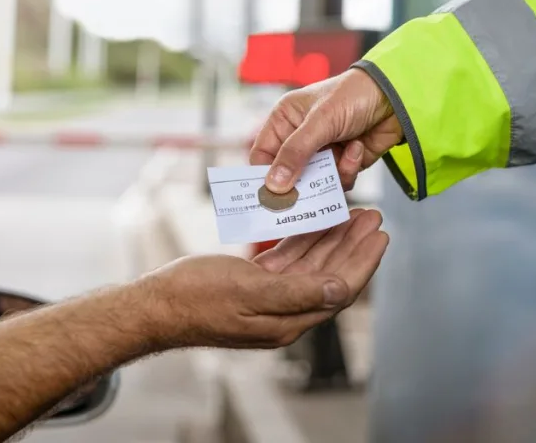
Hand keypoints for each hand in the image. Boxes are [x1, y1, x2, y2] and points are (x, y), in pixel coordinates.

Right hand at [138, 209, 387, 349]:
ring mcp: (269, 300)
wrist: (156, 306)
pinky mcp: (254, 287)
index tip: (380, 235)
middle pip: (331, 276)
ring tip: (352, 214)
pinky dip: (303, 242)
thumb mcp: (247, 291)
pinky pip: (288, 262)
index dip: (362, 261)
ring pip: (312, 267)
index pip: (339, 289)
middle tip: (372, 216)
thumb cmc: (195, 297)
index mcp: (287, 320)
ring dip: (332, 240)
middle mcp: (284, 313)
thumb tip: (340, 290)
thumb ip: (296, 293)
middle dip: (353, 246)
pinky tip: (313, 223)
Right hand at [251, 69, 402, 193]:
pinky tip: (357, 148)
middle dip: (300, 184)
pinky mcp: (343, 162)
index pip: (263, 156)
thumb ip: (295, 153)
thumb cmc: (353, 96)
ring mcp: (322, 152)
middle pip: (288, 175)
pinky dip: (348, 169)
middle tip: (307, 196)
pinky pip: (338, 181)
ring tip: (343, 155)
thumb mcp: (320, 122)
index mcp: (285, 121)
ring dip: (331, 175)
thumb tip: (273, 186)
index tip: (270, 198)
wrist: (396, 97)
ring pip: (315, 182)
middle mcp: (300, 137)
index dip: (264, 177)